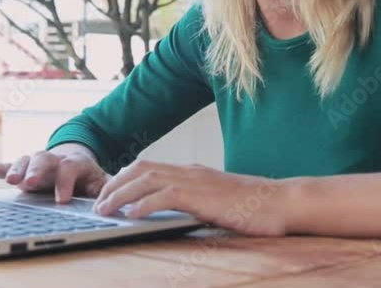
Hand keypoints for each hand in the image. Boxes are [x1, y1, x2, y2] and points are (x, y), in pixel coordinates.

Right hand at [0, 144, 111, 202]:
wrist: (75, 161)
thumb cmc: (87, 177)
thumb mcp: (101, 182)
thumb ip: (105, 189)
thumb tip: (111, 201)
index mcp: (75, 162)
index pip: (70, 168)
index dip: (65, 183)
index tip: (62, 201)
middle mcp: (54, 159)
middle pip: (44, 159)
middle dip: (37, 170)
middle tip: (31, 183)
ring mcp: (37, 163)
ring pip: (26, 160)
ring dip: (17, 170)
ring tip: (11, 181)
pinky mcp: (25, 168)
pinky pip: (10, 165)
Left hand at [92, 160, 287, 235]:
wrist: (282, 202)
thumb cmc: (254, 206)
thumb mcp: (217, 201)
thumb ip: (196, 201)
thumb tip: (175, 211)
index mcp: (192, 171)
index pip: (149, 166)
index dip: (124, 178)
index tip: (109, 193)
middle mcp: (190, 171)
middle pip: (141, 168)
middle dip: (114, 184)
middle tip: (98, 203)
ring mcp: (196, 181)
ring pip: (147, 178)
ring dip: (121, 193)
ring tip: (105, 209)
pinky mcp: (203, 196)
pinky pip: (166, 195)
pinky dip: (144, 204)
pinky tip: (132, 215)